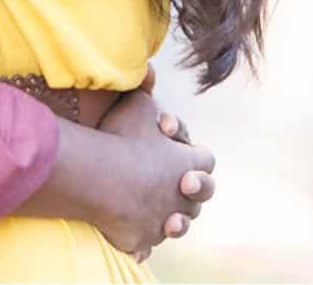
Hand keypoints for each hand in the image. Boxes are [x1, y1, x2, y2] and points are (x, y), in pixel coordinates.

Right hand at [98, 85, 214, 259]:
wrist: (106, 179)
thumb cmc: (124, 138)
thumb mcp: (137, 104)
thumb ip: (146, 91)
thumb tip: (150, 70)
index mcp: (191, 162)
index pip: (206, 158)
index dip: (191, 151)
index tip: (168, 140)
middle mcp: (185, 196)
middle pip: (200, 195)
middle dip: (192, 188)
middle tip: (177, 179)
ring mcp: (165, 220)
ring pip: (178, 222)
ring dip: (172, 216)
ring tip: (158, 206)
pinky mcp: (143, 239)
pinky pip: (148, 242)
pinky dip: (143, 237)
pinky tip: (135, 234)